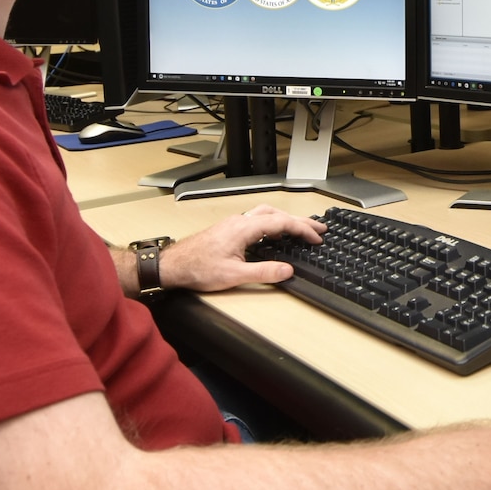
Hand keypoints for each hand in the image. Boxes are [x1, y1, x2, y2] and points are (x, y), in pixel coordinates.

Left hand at [165, 205, 323, 291]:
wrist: (172, 265)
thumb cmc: (198, 269)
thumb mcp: (234, 276)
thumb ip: (264, 272)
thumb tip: (287, 270)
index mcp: (244, 228)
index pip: (282, 223)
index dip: (303, 229)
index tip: (317, 237)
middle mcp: (239, 221)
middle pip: (277, 214)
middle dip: (299, 221)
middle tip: (318, 229)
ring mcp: (233, 223)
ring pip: (266, 214)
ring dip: (285, 220)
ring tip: (299, 230)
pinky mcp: (228, 228)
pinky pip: (256, 219)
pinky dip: (272, 223)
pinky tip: (273, 235)